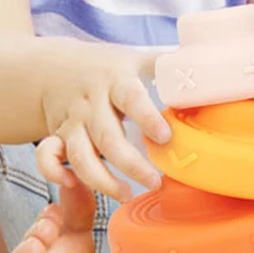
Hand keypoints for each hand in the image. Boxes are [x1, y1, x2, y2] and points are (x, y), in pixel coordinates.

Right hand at [35, 42, 170, 202]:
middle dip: (131, 164)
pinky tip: (73, 185)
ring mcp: (72, 121)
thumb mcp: (135, 58)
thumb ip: (168, 64)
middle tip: (155, 182)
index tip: (165, 137)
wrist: (52, 67)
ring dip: (101, 180)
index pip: (130, 97)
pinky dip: (54, 173)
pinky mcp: (56, 136)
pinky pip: (46, 157)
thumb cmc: (106, 67)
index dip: (147, 117)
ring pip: (81, 155)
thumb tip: (207, 64)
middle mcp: (91, 102)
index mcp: (115, 79)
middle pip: (107, 137)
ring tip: (126, 195)